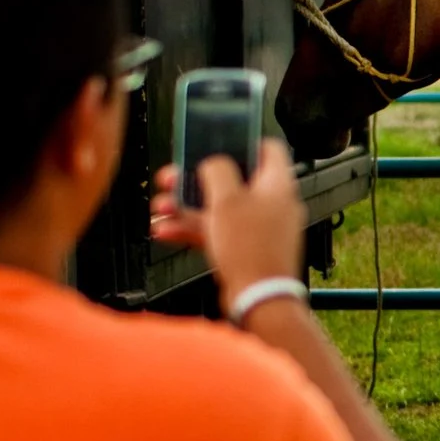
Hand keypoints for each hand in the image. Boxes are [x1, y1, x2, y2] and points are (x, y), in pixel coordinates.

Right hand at [150, 139, 305, 309]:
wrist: (258, 299)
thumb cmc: (252, 251)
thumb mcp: (227, 199)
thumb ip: (217, 170)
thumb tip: (212, 162)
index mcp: (277, 184)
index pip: (268, 148)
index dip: (242, 140)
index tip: (219, 140)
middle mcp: (272, 204)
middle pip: (232, 179)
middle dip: (196, 179)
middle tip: (172, 179)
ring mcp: (259, 228)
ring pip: (219, 207)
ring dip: (187, 206)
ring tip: (162, 207)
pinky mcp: (246, 249)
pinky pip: (216, 231)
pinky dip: (192, 229)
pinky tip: (166, 231)